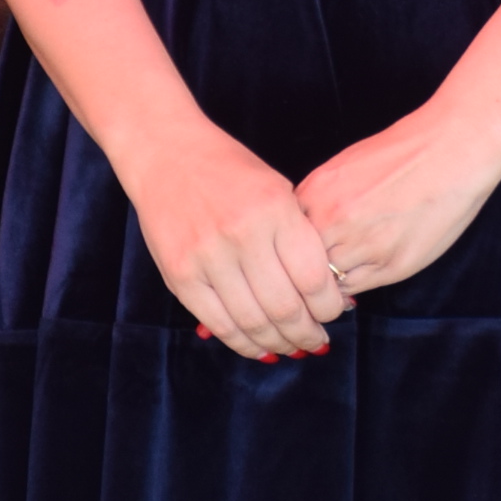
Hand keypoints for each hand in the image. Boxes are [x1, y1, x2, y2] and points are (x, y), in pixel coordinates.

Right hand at [130, 130, 348, 361]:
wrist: (165, 152)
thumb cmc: (229, 170)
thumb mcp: (277, 189)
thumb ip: (299, 236)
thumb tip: (324, 292)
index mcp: (274, 210)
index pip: (313, 279)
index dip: (329, 307)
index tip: (334, 313)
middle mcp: (241, 235)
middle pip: (285, 307)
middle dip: (307, 334)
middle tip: (317, 341)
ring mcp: (207, 257)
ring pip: (252, 322)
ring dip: (278, 343)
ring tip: (292, 348)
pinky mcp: (179, 275)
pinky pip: (218, 323)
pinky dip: (242, 343)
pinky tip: (259, 347)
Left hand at [299, 105, 500, 300]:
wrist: (451, 150)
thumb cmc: (403, 153)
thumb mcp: (346, 166)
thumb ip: (321, 198)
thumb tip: (305, 229)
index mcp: (317, 192)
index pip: (282, 235)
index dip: (286, 249)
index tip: (293, 255)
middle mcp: (333, 220)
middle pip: (297, 264)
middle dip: (301, 273)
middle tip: (308, 278)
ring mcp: (361, 245)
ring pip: (325, 283)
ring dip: (326, 285)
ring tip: (333, 280)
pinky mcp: (390, 265)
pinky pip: (356, 289)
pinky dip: (352, 288)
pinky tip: (360, 273)